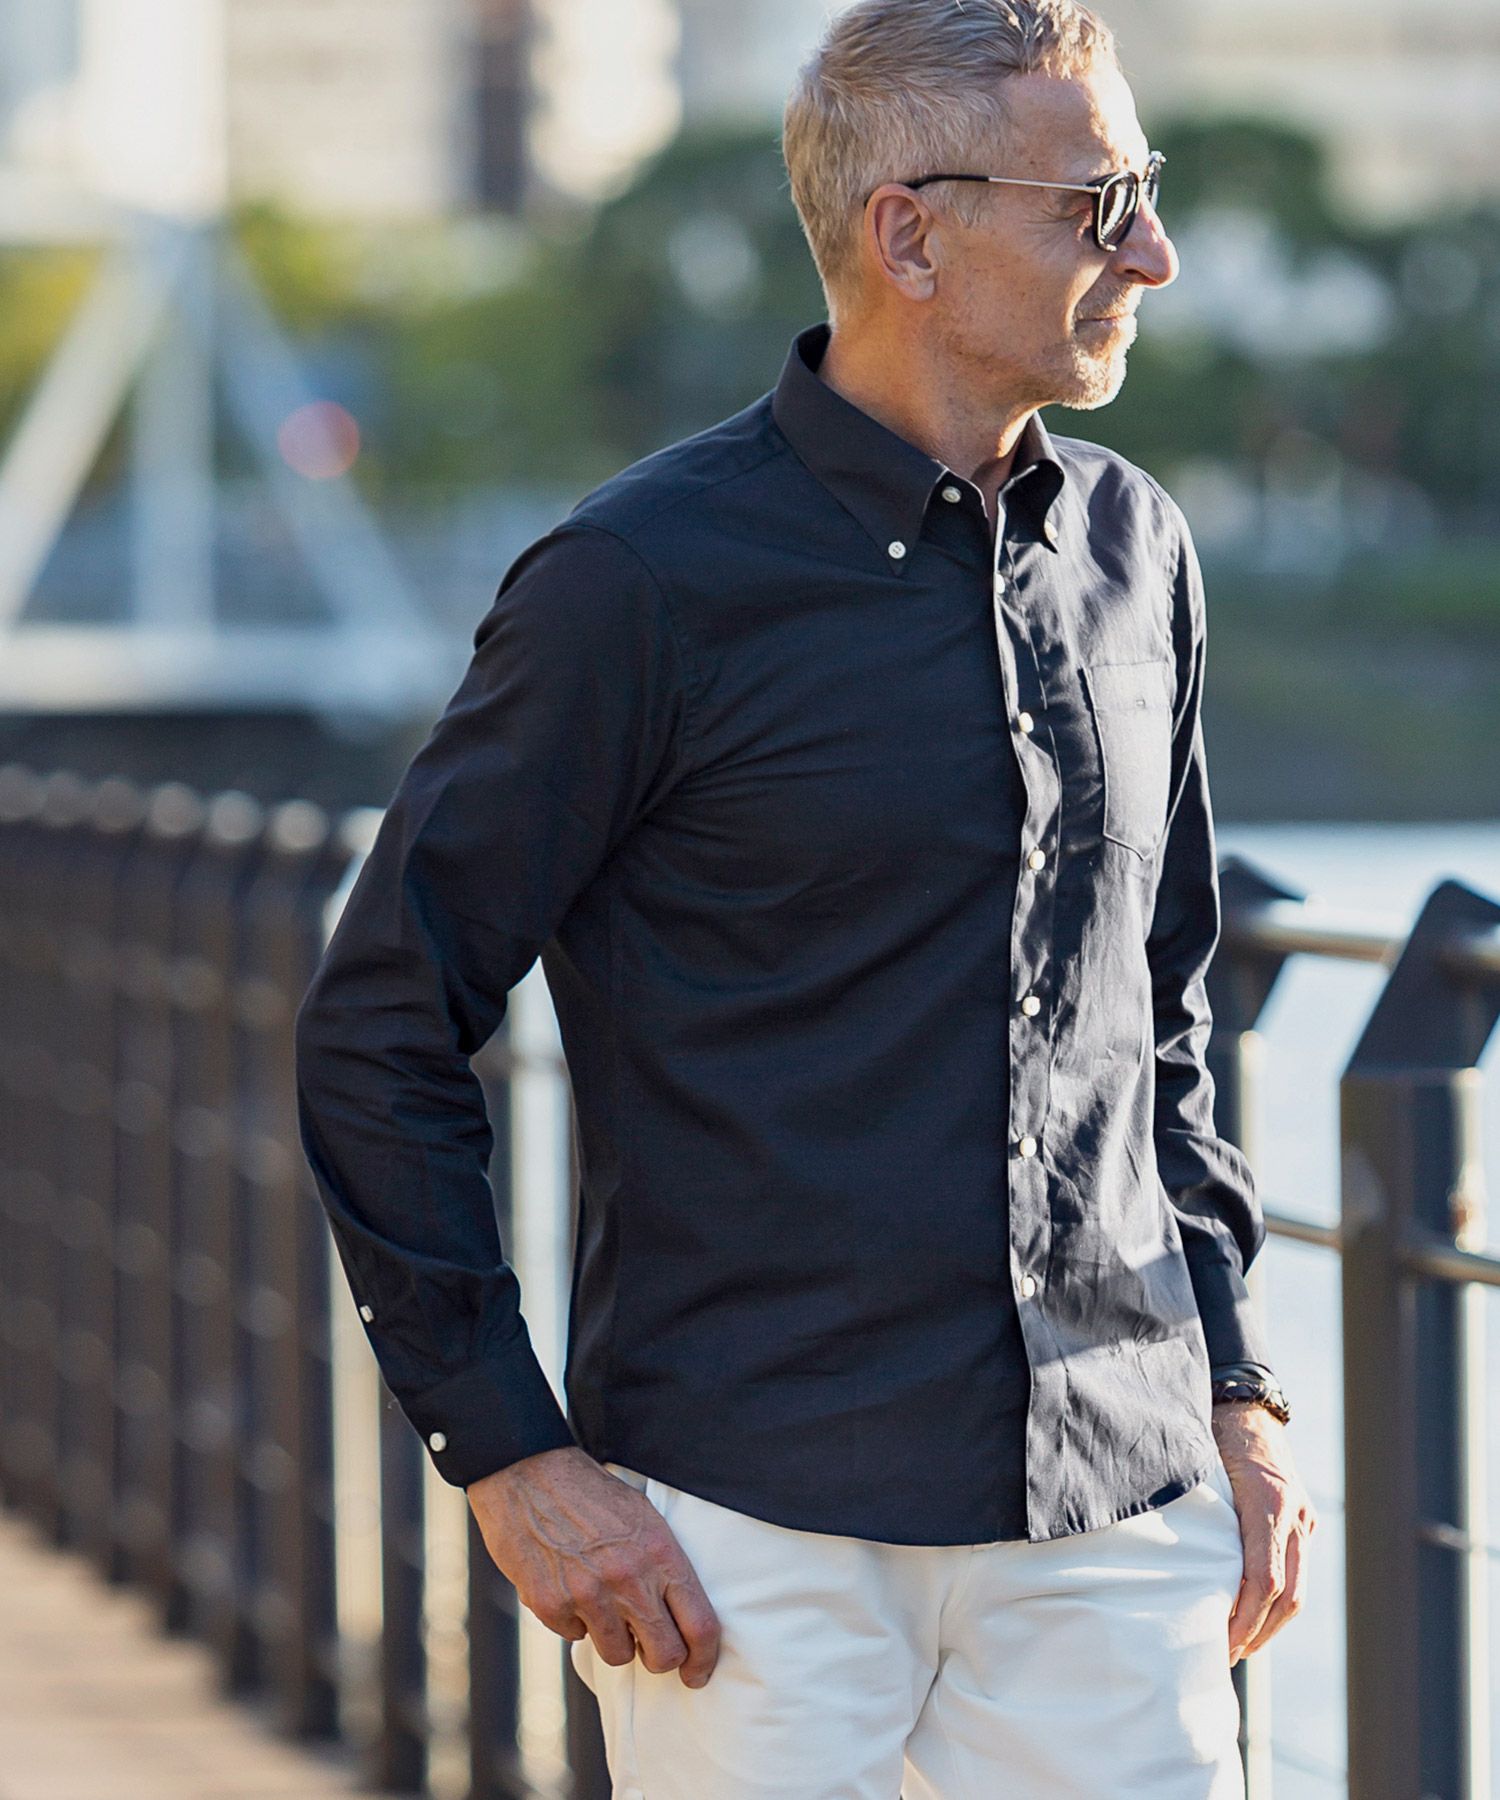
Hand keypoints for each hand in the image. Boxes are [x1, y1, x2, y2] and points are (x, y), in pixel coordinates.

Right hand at [466, 1445, 720, 1687]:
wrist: (528, 1474)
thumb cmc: (590, 1494)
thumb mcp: (642, 1517)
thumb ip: (661, 1565)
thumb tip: (677, 1616)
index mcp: (661, 1553)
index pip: (700, 1624)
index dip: (704, 1660)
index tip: (697, 1674)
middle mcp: (629, 1578)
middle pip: (664, 1654)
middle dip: (659, 1658)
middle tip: (648, 1647)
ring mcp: (590, 1595)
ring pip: (618, 1655)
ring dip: (614, 1640)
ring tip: (602, 1605)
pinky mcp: (552, 1606)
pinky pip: (575, 1637)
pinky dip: (575, 1622)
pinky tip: (568, 1588)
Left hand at [1211, 1401, 1318, 1665]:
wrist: (1247, 1403)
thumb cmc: (1212, 1433)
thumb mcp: (1199, 1466)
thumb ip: (1195, 1512)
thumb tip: (1167, 1562)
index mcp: (1267, 1502)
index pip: (1264, 1579)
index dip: (1246, 1617)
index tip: (1223, 1641)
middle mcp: (1293, 1514)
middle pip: (1289, 1594)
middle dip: (1259, 1631)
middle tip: (1228, 1655)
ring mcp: (1304, 1518)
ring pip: (1298, 1588)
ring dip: (1271, 1622)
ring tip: (1240, 1645)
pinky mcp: (1304, 1519)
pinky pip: (1297, 1569)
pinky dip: (1278, 1598)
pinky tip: (1253, 1614)